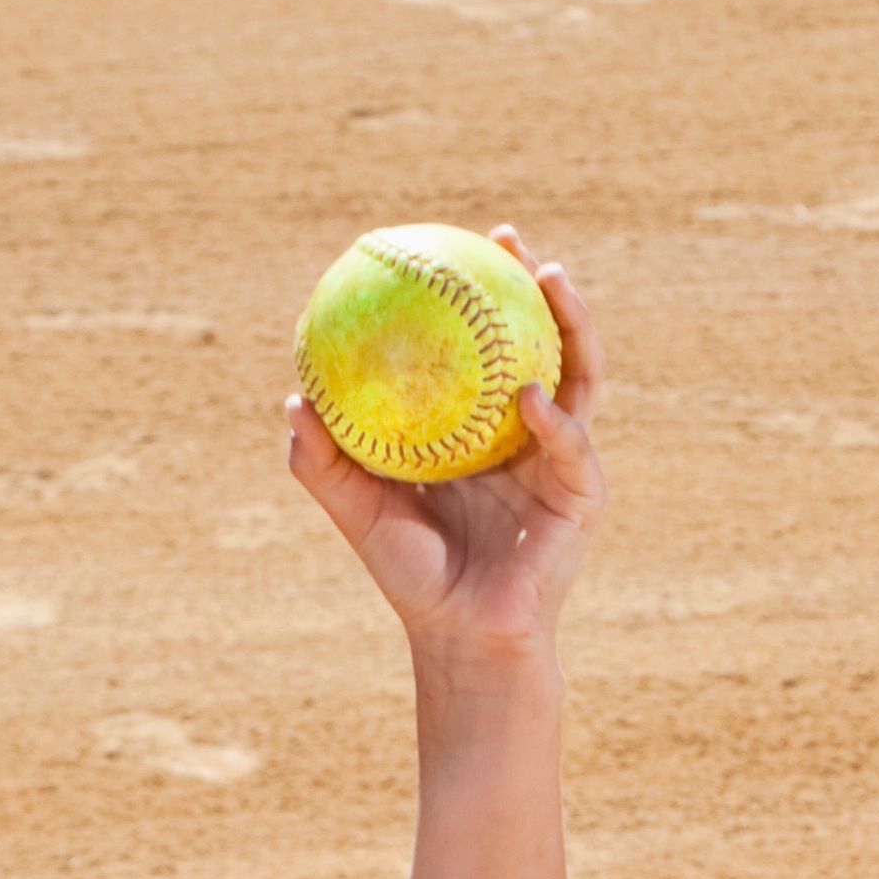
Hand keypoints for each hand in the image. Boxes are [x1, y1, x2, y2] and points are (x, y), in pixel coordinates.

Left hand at [285, 228, 602, 659]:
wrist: (461, 638)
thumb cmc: (412, 577)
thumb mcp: (359, 511)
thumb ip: (325, 462)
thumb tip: (294, 401)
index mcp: (483, 428)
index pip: (485, 346)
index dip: (472, 296)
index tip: (445, 247)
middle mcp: (529, 433)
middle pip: (543, 340)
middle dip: (534, 284)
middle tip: (505, 240)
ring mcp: (562, 460)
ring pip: (579, 375)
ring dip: (572, 324)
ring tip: (550, 281)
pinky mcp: (584, 496)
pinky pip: (571, 445)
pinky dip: (553, 419)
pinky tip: (530, 396)